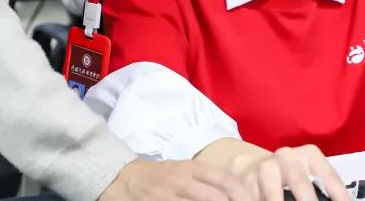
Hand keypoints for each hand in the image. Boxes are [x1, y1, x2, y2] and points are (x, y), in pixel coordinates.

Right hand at [100, 158, 252, 200]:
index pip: (226, 180)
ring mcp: (169, 194)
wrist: (121, 178)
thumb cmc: (159, 176)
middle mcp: (182, 180)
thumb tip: (236, 193)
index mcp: (192, 168)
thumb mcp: (184, 171)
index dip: (243, 195)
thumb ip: (207, 180)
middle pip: (217, 196)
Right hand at [230, 145, 347, 200]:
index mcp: (310, 155)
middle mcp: (288, 157)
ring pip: (276, 196)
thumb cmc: (290, 176)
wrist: (252, 166)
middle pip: (302, 185)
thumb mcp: (307, 175)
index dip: (340, 195)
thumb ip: (323, 190)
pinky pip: (258, 199)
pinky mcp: (248, 180)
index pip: (329, 177)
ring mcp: (266, 168)